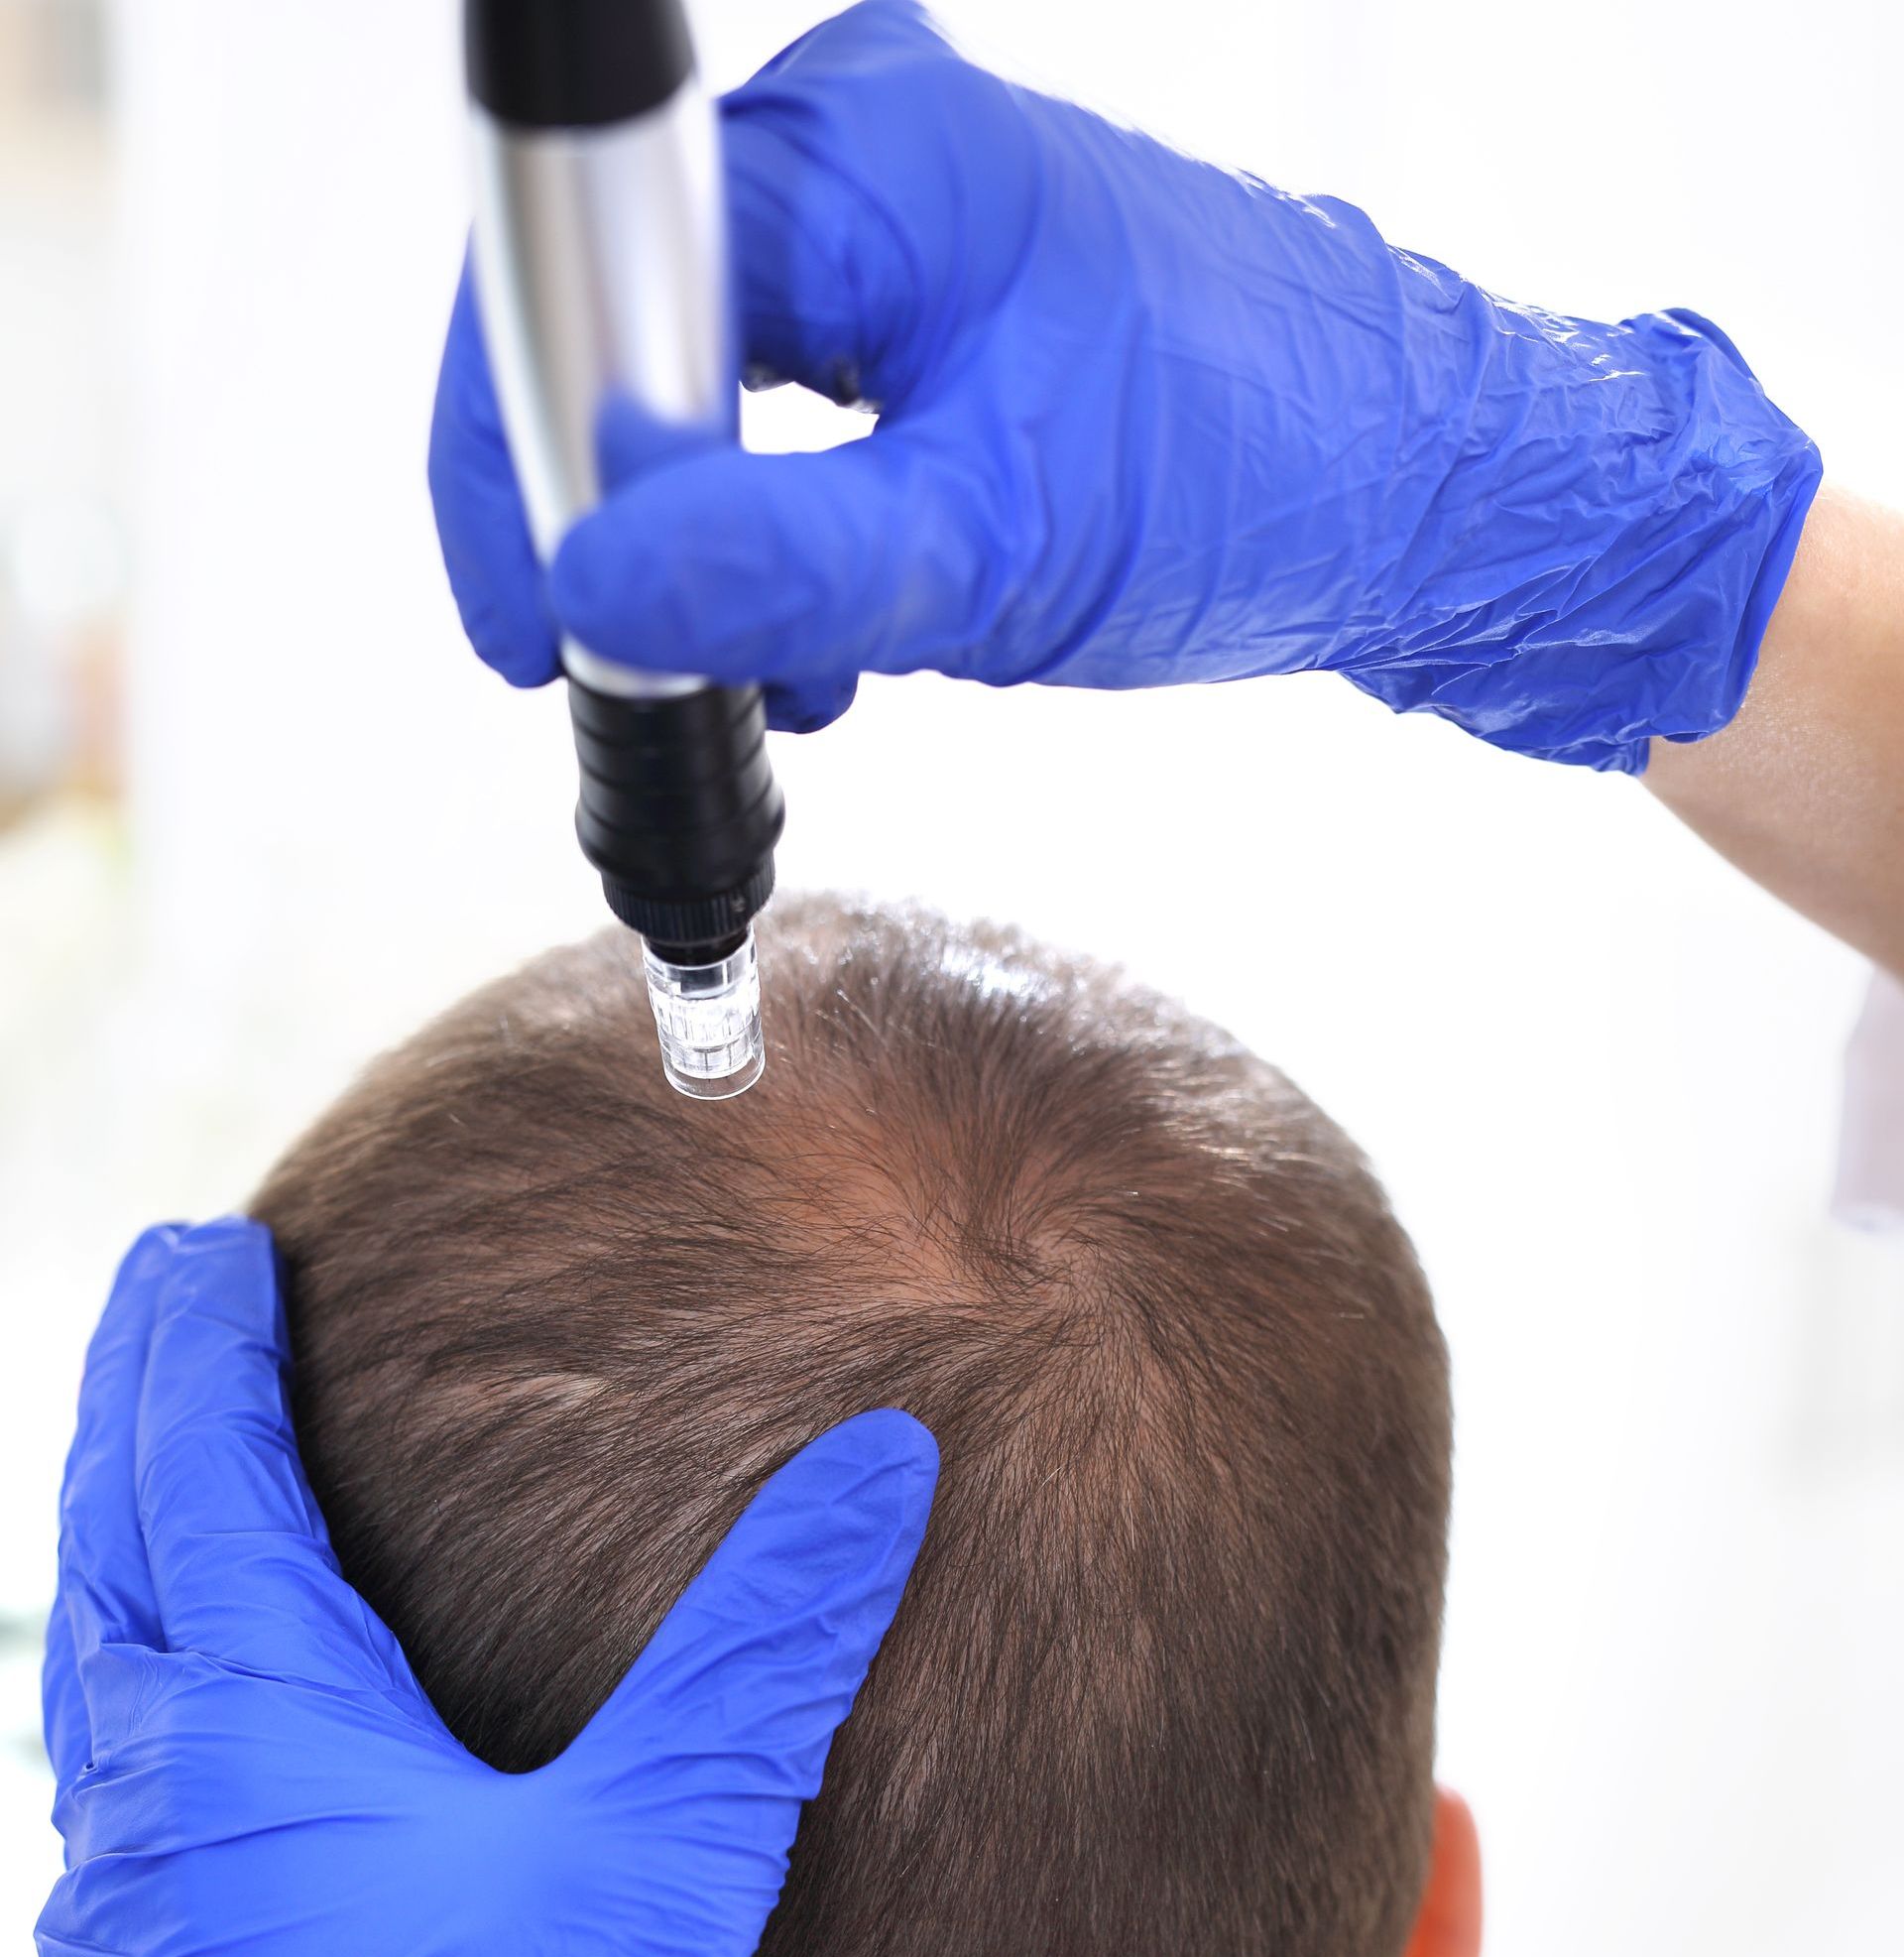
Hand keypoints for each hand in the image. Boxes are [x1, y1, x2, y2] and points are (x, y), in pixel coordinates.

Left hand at [36, 1219, 936, 1956]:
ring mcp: (120, 1937)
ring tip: (172, 1509)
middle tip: (157, 1315)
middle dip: (128, 1415)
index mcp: (250, 1730)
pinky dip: (145, 1714)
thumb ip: (768, 1650)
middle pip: (111, 1553)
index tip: (202, 1252)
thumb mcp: (664, 1863)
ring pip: (99, 1690)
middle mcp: (150, 1813)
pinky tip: (211, 1773)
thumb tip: (877, 1465)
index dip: (196, 1344)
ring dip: (130, 1568)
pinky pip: (116, 1812)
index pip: (193, 1468)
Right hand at [429, 0, 1818, 768]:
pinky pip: (791, 391)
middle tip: (650, 669)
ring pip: (710, 376)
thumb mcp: (993, 552)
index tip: (531, 632)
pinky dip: (782, 518)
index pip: (601, 286)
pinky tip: (831, 629)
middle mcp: (875, 140)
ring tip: (778, 673)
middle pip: (635, 324)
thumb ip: (774, 570)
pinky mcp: (946, 282)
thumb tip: (582, 587)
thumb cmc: (1256, 484)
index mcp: (872, 153)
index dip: (532, 469)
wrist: (1429, 490)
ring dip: (709, 537)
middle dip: (627, 517)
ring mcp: (910, 207)